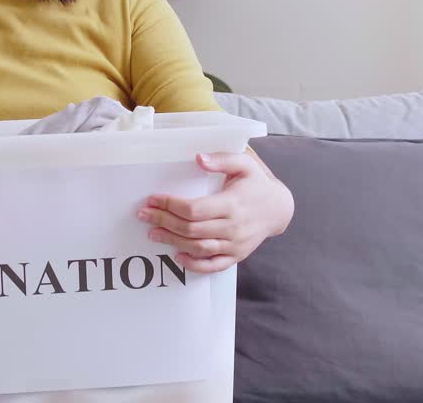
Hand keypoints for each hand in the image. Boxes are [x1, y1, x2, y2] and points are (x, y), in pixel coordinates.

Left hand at [137, 151, 293, 273]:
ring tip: (153, 233)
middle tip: (143, 215)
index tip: (153, 199)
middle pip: (191, 229)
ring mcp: (235, 244)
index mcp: (232, 204)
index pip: (194, 209)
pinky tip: (178, 256)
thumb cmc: (257, 183)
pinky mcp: (236, 255)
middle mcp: (233, 227)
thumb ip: (222, 159)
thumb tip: (199, 158)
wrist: (278, 209)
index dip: (170, 205)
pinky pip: (213, 265)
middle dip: (164, 222)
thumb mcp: (245, 164)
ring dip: (172, 242)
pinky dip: (194, 264)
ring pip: (198, 247)